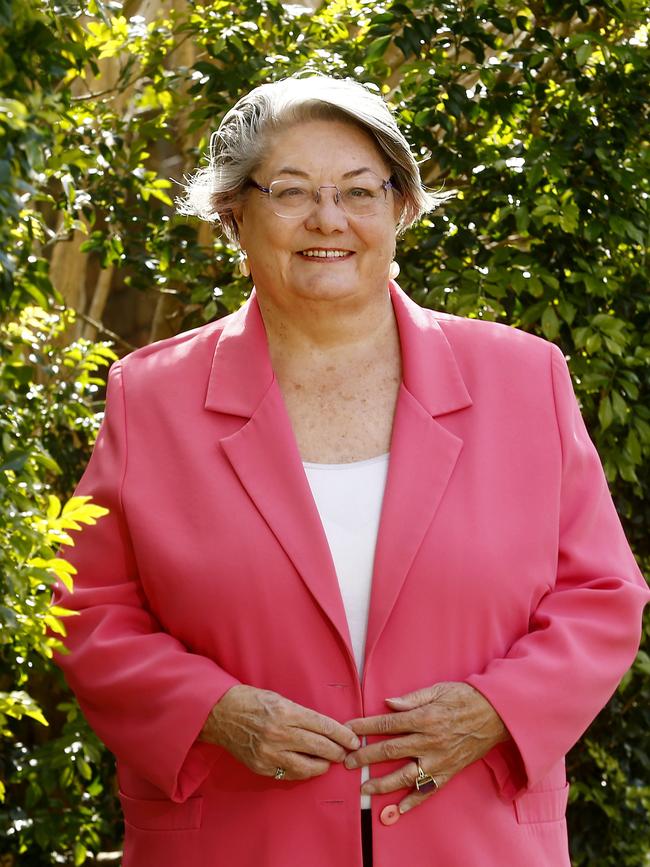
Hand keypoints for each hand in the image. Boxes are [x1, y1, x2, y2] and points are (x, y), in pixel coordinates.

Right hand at [199, 684, 360, 780]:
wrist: (221, 713)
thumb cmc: (252, 701)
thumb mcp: (280, 699)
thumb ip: (301, 715)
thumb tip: (326, 728)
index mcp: (286, 712)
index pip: (323, 726)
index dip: (342, 734)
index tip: (353, 739)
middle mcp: (279, 734)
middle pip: (320, 747)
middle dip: (338, 751)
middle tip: (347, 752)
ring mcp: (270, 753)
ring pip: (307, 766)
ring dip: (323, 765)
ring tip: (330, 762)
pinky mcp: (261, 766)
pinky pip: (289, 774)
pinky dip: (302, 772)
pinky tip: (309, 767)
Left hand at [344, 682, 509, 813]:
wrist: (496, 715)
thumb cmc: (465, 698)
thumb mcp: (438, 690)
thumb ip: (411, 698)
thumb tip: (388, 703)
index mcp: (424, 718)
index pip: (387, 724)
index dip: (365, 727)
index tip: (348, 729)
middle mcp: (429, 741)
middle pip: (390, 750)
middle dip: (366, 757)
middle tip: (347, 763)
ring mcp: (438, 760)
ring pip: (405, 775)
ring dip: (382, 784)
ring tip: (364, 789)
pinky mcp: (448, 772)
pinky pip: (427, 790)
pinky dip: (412, 802)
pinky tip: (397, 810)